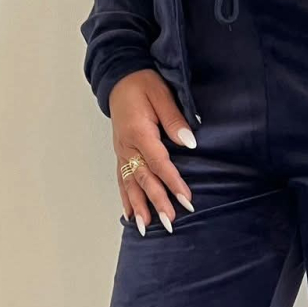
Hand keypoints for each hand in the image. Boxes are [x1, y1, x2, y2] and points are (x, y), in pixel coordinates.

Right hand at [109, 70, 196, 233]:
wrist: (119, 78)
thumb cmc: (142, 84)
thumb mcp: (161, 94)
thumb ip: (174, 119)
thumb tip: (188, 142)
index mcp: (139, 132)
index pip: (159, 162)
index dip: (172, 182)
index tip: (185, 199)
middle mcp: (127, 146)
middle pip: (144, 179)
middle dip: (157, 202)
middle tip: (170, 222)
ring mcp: (121, 152)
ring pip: (130, 184)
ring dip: (139, 207)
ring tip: (147, 228)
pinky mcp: (120, 155)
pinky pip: (121, 181)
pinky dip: (126, 200)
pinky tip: (130, 216)